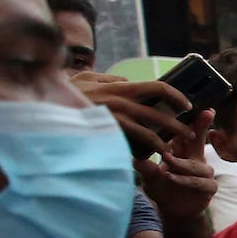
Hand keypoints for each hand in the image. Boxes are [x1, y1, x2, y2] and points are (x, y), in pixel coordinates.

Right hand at [72, 72, 193, 157]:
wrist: (46, 109)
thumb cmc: (67, 92)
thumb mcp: (88, 79)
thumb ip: (109, 79)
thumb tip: (128, 80)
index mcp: (120, 86)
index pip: (158, 87)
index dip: (177, 96)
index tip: (188, 106)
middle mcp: (121, 101)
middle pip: (160, 114)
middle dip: (178, 127)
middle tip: (190, 135)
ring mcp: (115, 119)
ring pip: (149, 133)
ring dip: (164, 143)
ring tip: (171, 151)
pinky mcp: (108, 134)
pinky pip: (132, 146)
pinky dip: (144, 152)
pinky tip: (151, 158)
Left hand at [136, 109, 216, 220]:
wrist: (174, 211)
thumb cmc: (163, 188)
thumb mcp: (150, 175)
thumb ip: (145, 165)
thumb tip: (132, 154)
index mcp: (184, 151)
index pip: (188, 132)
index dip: (195, 120)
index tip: (201, 105)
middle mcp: (197, 159)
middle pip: (200, 141)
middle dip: (203, 128)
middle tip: (206, 113)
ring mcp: (205, 174)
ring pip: (197, 165)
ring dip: (181, 163)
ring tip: (167, 161)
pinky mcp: (209, 188)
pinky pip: (200, 182)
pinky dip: (185, 179)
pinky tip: (171, 177)